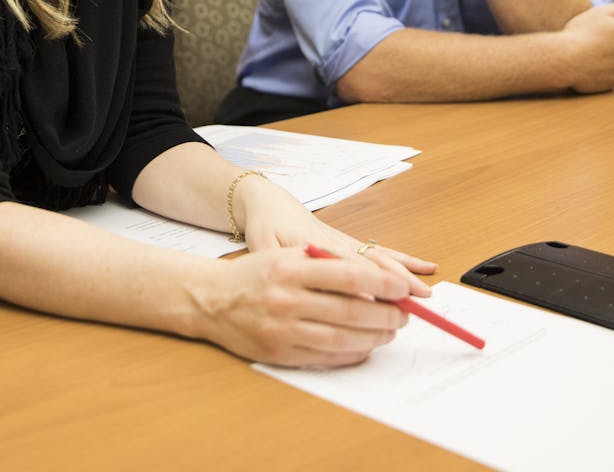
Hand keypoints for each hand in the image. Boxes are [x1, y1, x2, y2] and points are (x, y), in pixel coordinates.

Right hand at [191, 245, 416, 365]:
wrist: (210, 299)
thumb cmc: (253, 274)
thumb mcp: (285, 255)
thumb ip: (325, 263)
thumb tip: (374, 279)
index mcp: (290, 268)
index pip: (350, 276)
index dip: (384, 285)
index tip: (403, 290)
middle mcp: (285, 298)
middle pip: (351, 312)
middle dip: (386, 316)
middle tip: (403, 316)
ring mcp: (282, 329)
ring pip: (342, 338)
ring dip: (373, 338)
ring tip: (388, 332)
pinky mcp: (279, 353)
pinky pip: (325, 358)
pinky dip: (350, 354)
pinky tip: (363, 347)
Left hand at [235, 172, 435, 292]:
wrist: (269, 202)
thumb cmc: (265, 226)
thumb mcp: (264, 248)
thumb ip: (281, 266)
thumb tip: (302, 285)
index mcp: (317, 248)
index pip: (350, 269)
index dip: (372, 286)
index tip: (390, 303)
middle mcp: (338, 244)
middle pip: (373, 265)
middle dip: (397, 285)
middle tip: (418, 305)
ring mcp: (347, 242)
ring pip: (382, 259)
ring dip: (405, 275)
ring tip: (426, 292)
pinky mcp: (351, 243)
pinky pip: (382, 252)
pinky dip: (405, 260)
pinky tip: (425, 268)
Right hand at [559, 0, 613, 92]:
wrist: (564, 59)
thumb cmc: (581, 33)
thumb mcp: (599, 13)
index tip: (601, 33)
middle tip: (594, 43)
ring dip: (607, 61)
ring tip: (588, 54)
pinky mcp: (609, 86)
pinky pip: (607, 78)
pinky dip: (599, 73)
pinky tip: (585, 65)